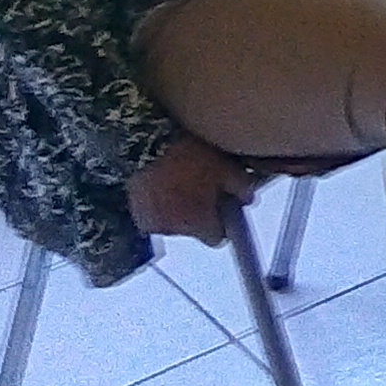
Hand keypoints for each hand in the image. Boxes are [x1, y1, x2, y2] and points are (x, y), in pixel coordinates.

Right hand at [127, 134, 255, 245]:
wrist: (147, 146)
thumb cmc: (188, 156)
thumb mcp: (226, 166)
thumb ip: (241, 187)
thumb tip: (248, 198)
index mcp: (198, 222)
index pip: (217, 239)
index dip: (224, 225)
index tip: (225, 211)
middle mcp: (175, 230)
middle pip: (195, 230)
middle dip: (200, 215)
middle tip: (204, 190)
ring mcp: (153, 224)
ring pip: (175, 223)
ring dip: (180, 210)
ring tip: (183, 183)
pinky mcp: (137, 215)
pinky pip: (155, 215)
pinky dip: (161, 206)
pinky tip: (165, 185)